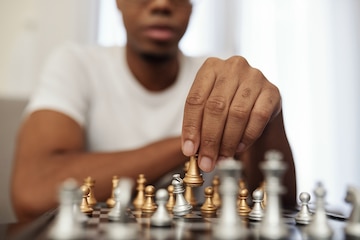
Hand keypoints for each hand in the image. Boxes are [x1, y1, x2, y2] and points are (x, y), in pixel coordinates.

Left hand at [181, 56, 281, 171]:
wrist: (259, 99)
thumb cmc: (229, 102)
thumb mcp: (209, 106)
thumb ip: (199, 124)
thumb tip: (192, 150)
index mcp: (211, 67)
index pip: (195, 100)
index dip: (191, 128)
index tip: (189, 150)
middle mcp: (233, 67)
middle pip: (216, 107)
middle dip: (209, 140)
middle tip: (206, 161)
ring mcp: (255, 77)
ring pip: (237, 114)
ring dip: (228, 142)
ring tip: (221, 158)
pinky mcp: (272, 91)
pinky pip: (257, 118)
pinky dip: (246, 137)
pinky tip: (239, 147)